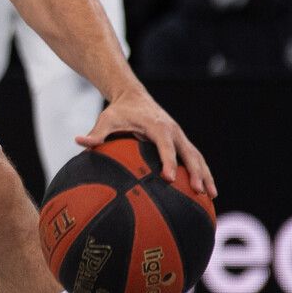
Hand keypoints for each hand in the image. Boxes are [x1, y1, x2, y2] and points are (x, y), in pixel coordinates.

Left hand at [78, 90, 216, 198]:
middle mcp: (173, 131)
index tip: (170, 178)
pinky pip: (195, 157)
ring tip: (211, 196)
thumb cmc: (119, 111)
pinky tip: (206, 190)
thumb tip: (79, 141)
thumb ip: (96, 132)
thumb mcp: (106, 119)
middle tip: (199, 191)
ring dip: (206, 175)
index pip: (165, 146)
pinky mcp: (181, 141)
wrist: (134, 96)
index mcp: (157, 126)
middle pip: (189, 153)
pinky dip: (203, 172)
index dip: (169, 162)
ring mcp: (179, 136)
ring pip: (197, 157)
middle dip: (196, 172)